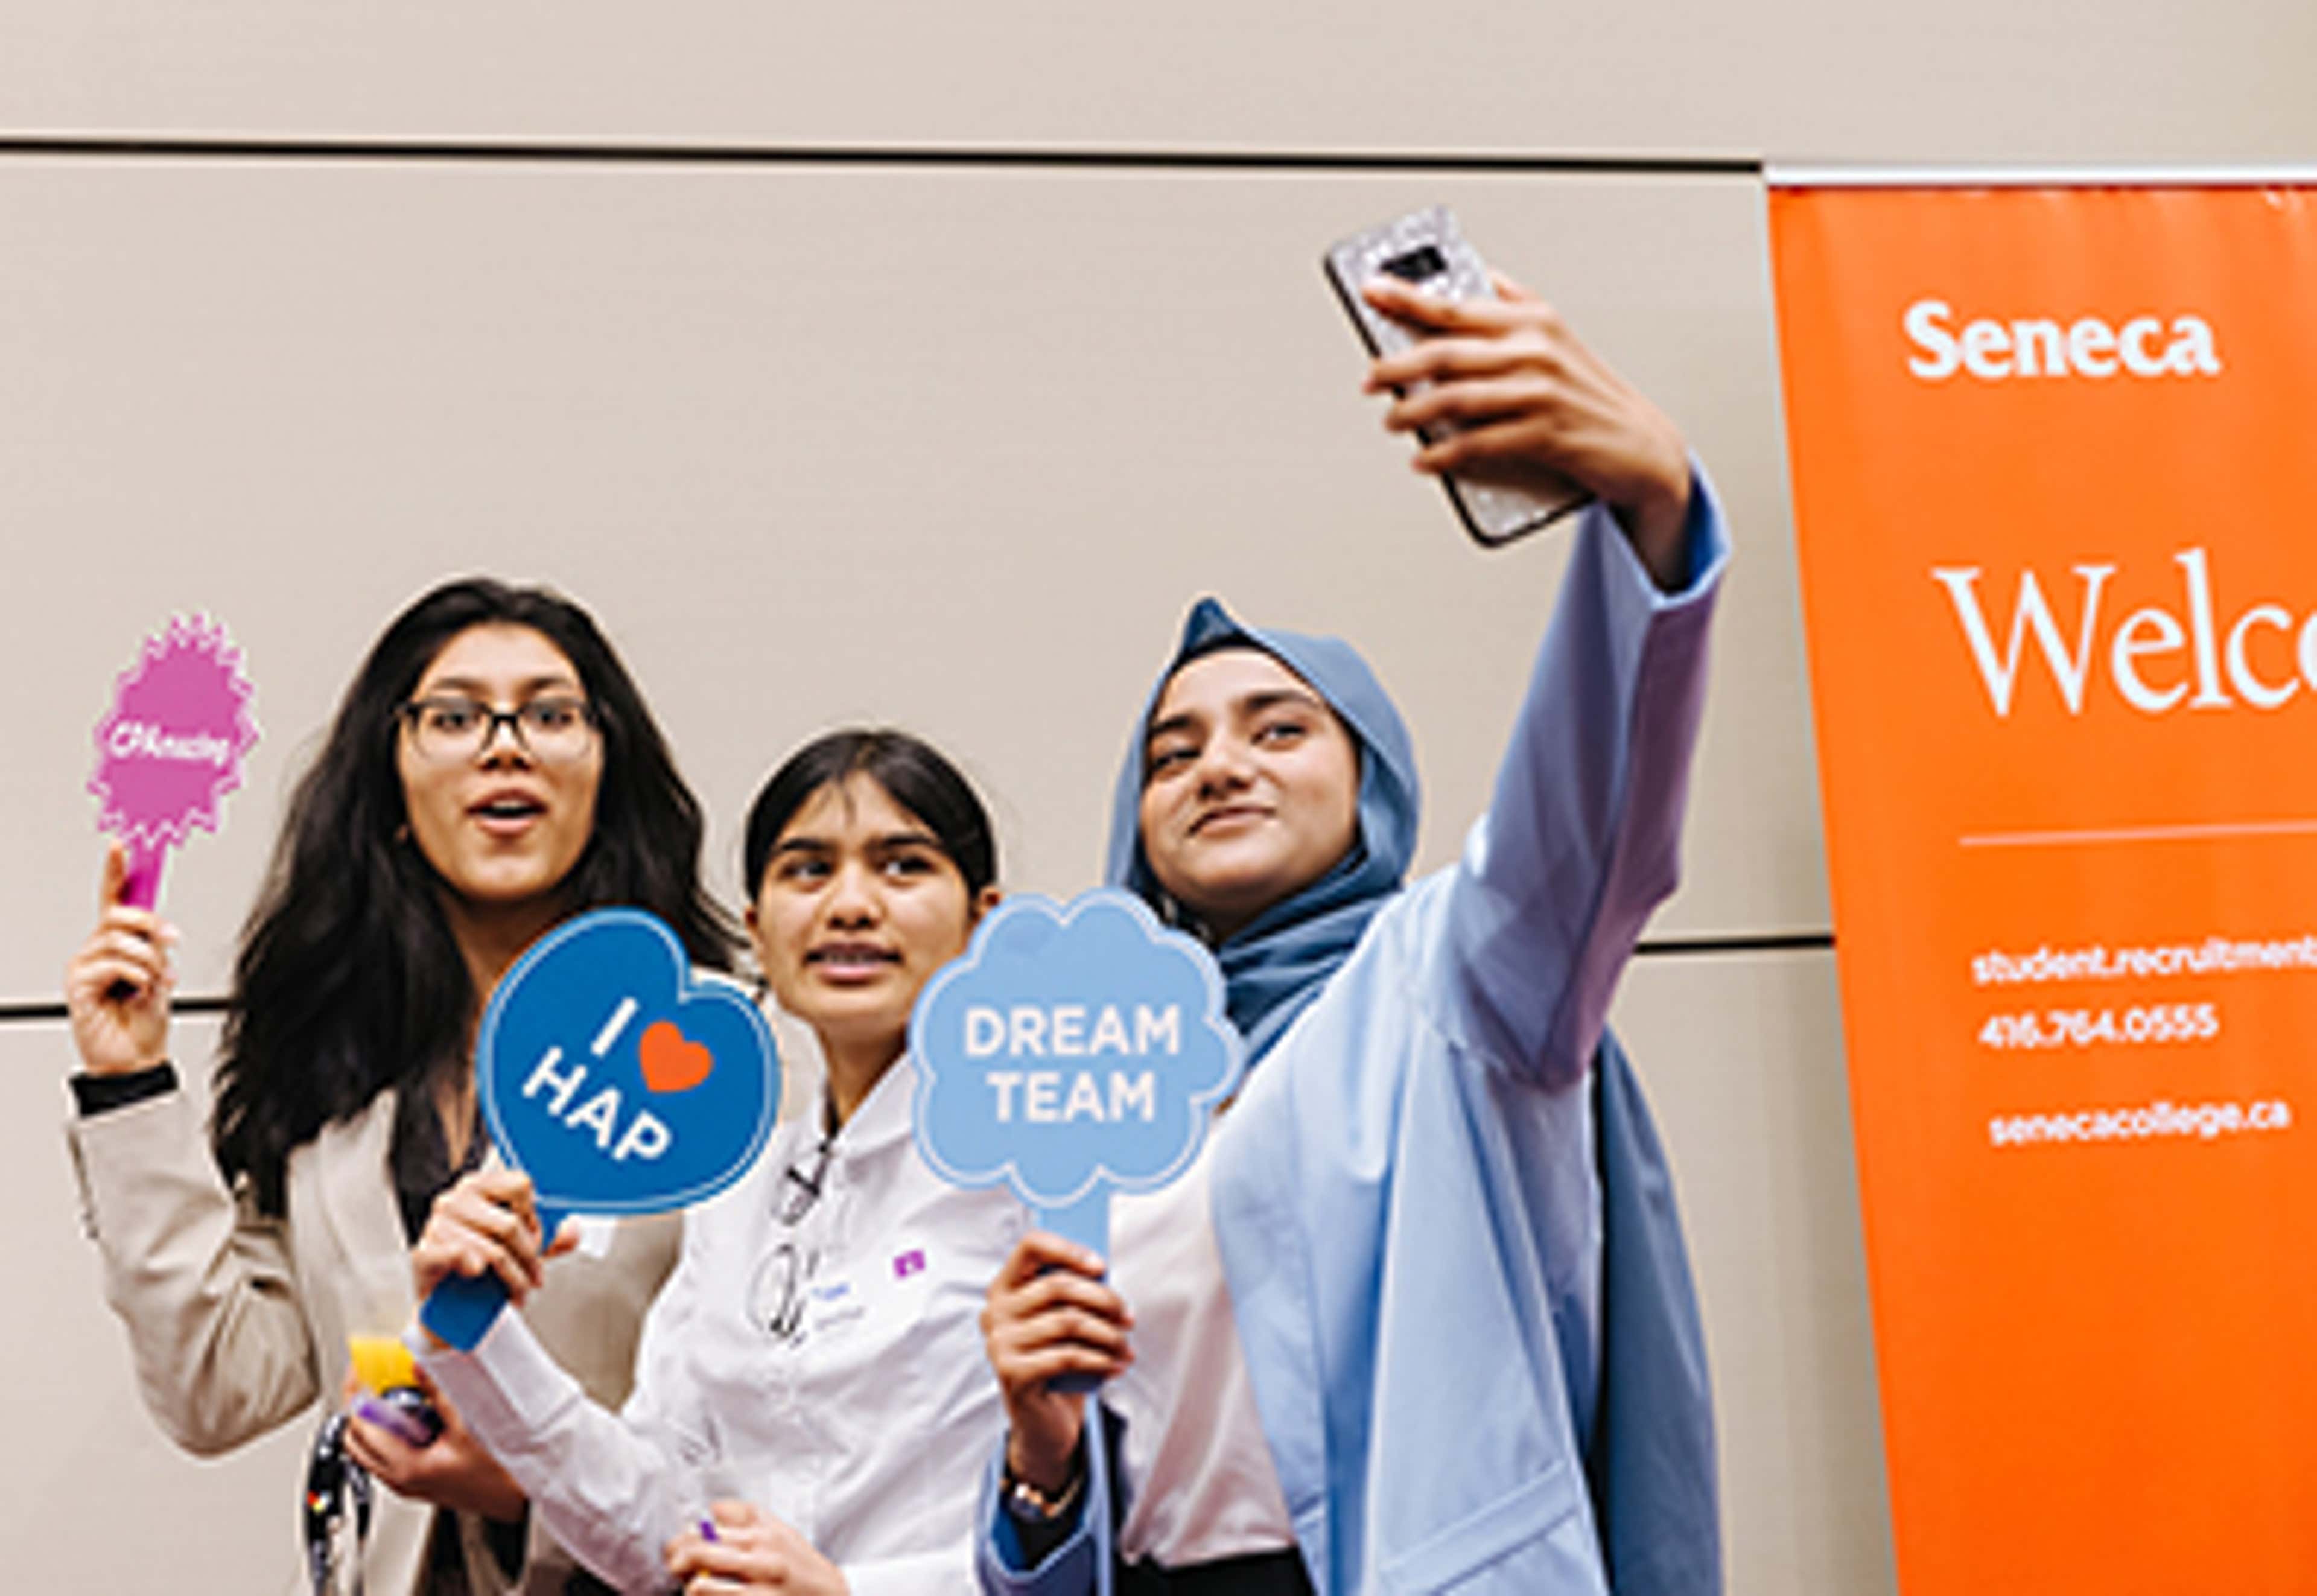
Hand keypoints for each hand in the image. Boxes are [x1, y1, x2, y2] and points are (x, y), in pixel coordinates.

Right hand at [64, 843, 176, 1076]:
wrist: (135, 1060)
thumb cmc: (144, 1021)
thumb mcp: (161, 977)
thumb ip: (157, 950)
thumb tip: (162, 931)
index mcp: (118, 943)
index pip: (114, 899)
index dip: (116, 870)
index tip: (122, 844)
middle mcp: (97, 950)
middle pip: (118, 914)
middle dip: (150, 923)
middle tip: (171, 939)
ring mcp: (85, 966)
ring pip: (120, 940)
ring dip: (149, 961)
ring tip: (153, 984)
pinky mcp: (78, 984)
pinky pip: (113, 965)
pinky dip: (137, 977)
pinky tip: (138, 993)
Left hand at [339, 1366, 526, 1522]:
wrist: (515, 1498)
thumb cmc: (497, 1474)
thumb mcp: (467, 1427)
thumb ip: (439, 1394)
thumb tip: (420, 1368)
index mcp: (407, 1468)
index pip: (363, 1426)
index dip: (357, 1395)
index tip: (359, 1374)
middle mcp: (400, 1480)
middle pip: (355, 1441)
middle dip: (357, 1409)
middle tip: (368, 1382)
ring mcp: (406, 1485)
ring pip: (366, 1453)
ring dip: (370, 1423)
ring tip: (385, 1396)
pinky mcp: (416, 1485)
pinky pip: (383, 1460)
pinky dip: (384, 1437)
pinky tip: (405, 1420)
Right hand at [413, 1169, 576, 1309]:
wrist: (444, 1300)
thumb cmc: (482, 1261)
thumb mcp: (520, 1246)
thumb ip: (550, 1237)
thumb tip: (574, 1230)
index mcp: (479, 1185)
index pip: (520, 1185)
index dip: (535, 1216)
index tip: (538, 1241)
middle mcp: (455, 1199)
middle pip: (510, 1224)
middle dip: (530, 1256)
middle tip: (535, 1278)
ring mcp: (436, 1224)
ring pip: (493, 1250)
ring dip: (513, 1278)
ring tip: (519, 1293)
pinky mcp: (424, 1252)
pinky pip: (457, 1256)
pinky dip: (475, 1268)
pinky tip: (480, 1275)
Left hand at [663, 1500, 848, 1594]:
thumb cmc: (802, 1565)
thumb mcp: (781, 1530)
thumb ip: (747, 1515)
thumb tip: (712, 1509)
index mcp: (764, 1535)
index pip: (710, 1529)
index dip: (686, 1538)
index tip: (680, 1545)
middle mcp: (762, 1560)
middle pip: (700, 1551)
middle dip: (678, 1559)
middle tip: (676, 1565)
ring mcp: (760, 1590)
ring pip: (702, 1585)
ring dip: (690, 1586)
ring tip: (692, 1586)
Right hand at [980, 1232, 1132, 1493]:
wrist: (1042, 1420)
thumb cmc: (1055, 1360)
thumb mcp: (1060, 1321)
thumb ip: (1072, 1294)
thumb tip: (1104, 1272)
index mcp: (1004, 1287)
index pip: (1030, 1246)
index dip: (1068, 1249)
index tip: (1101, 1265)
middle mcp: (995, 1311)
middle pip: (1058, 1285)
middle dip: (1103, 1299)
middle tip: (1129, 1317)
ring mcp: (999, 1343)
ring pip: (1068, 1322)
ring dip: (1108, 1335)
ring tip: (1126, 1346)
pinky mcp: (1012, 1373)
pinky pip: (1066, 1356)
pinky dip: (1099, 1360)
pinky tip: (1117, 1365)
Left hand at [1362, 271, 1692, 585]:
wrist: (1640, 443)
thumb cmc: (1588, 392)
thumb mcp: (1556, 335)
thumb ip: (1515, 303)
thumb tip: (1476, 274)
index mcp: (1532, 320)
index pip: (1455, 304)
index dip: (1406, 296)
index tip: (1370, 289)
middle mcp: (1535, 351)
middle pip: (1445, 353)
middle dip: (1397, 366)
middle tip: (1371, 378)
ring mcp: (1540, 394)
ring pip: (1455, 399)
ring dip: (1413, 412)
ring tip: (1392, 420)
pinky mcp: (1545, 435)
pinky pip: (1478, 444)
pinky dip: (1444, 454)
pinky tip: (1425, 458)